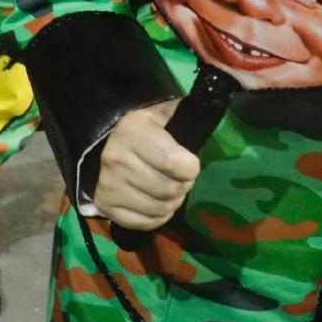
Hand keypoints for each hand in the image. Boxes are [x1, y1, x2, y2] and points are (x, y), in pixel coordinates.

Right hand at [91, 99, 198, 229]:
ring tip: (171, 190)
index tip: (191, 165)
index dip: (191, 168)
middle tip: (182, 179)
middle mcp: (116, 158)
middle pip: (170, 190)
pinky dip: (158, 217)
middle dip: (184, 186)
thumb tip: (218, 99)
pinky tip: (158, 204)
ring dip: (173, 203)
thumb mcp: (163, 112)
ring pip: (159, 209)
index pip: (174, 163)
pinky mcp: (104, 206)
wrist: (103, 146)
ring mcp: (108, 184)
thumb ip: (187, 110)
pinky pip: (144, 223)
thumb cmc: (145, 128)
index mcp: (133, 130)